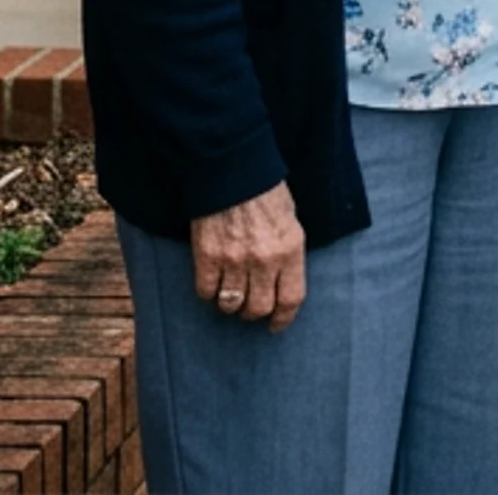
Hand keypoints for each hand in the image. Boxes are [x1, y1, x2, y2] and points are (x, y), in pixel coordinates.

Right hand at [190, 181, 306, 329]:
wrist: (232, 171)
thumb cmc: (265, 193)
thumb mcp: (291, 221)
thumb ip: (288, 253)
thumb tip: (282, 280)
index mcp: (290, 249)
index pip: (291, 299)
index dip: (283, 318)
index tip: (276, 324)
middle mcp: (264, 260)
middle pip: (258, 308)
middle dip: (254, 313)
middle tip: (250, 308)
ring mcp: (234, 259)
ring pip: (231, 305)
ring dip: (231, 305)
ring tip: (231, 296)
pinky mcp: (208, 256)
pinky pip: (206, 292)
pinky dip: (209, 293)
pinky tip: (213, 284)